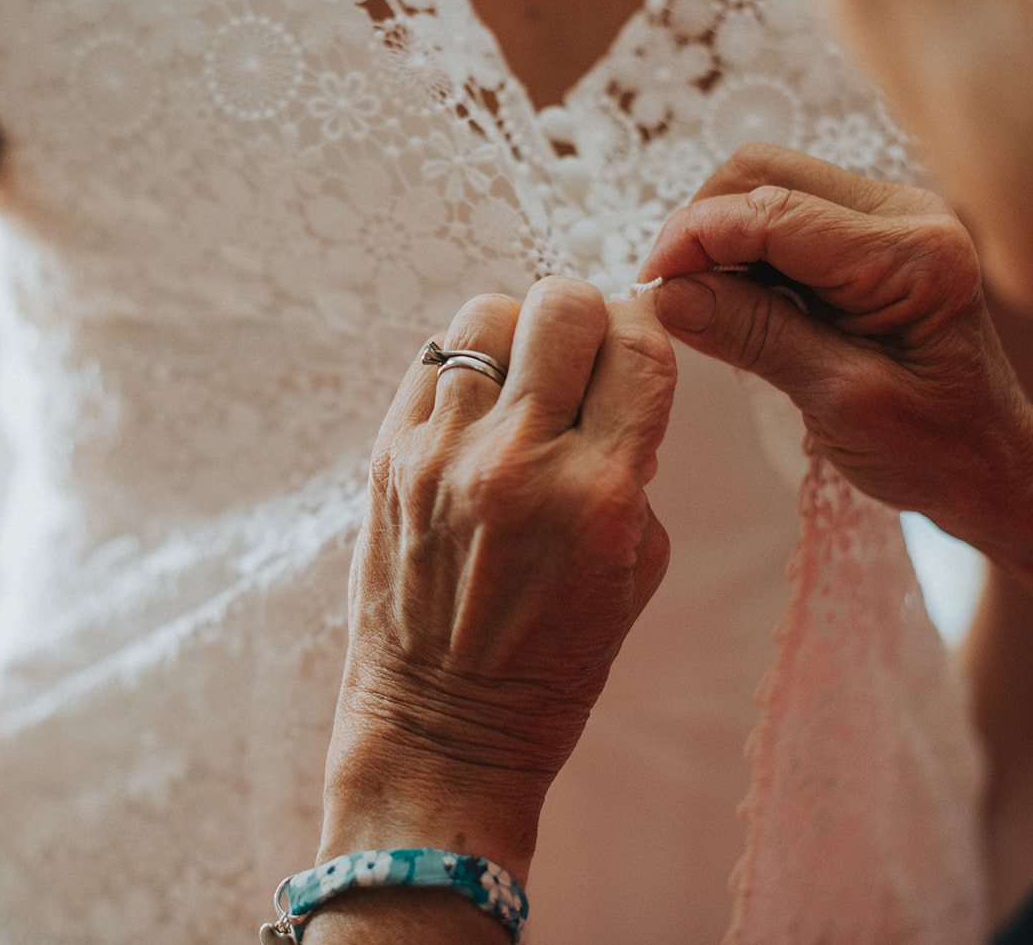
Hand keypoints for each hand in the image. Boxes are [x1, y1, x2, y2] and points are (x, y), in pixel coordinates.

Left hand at [320, 276, 675, 881]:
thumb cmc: (555, 660)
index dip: (645, 331)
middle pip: (560, 305)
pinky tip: (475, 411)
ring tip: (521, 380)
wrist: (443, 727)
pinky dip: (461, 370)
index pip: (639, 348)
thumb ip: (637, 465)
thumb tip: (614, 387)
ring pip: (484, 316)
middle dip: (582, 316)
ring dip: (516, 336)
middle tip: (579, 352)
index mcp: (600, 495)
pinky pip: (430, 363)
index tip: (635, 346)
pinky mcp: (386, 460)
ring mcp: (442, 457)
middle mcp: (518, 464)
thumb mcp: (636, 568)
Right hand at [638, 143, 1032, 541]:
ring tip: (695, 305)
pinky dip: (742, 252)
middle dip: (701, 226)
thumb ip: (755, 337)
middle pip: (765, 174)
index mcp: (914, 255)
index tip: (647, 285)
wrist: (992, 467)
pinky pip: (783, 217)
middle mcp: (908, 214)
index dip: (696, 237)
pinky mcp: (869, 237)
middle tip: (664, 295)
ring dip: (718, 237)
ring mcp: (889, 218)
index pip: (775, 213)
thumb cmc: (934, 451)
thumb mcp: (839, 403)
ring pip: (767, 187)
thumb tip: (668, 294)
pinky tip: (730, 304)